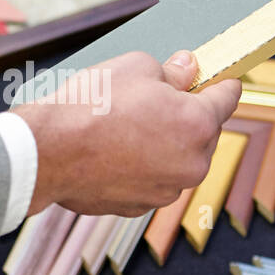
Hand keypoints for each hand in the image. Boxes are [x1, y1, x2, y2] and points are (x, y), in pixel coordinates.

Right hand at [11, 51, 243, 216]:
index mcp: (197, 125)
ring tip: (128, 126)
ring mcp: (165, 190)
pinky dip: (141, 166)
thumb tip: (188, 70)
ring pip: (178, 160)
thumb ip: (172, 72)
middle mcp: (191, 164)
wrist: (46, 152)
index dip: (222, 82)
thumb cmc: (90, 105)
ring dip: (164, 144)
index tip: (219, 78)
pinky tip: (114, 150)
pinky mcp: (139, 206)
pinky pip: (151, 180)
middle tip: (157, 99)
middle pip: (204, 133)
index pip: (228, 98)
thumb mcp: (135, 67)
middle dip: (188, 116)